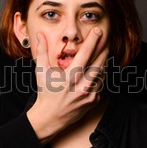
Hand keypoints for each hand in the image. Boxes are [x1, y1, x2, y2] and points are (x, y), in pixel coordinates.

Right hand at [26, 27, 108, 143]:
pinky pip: (101, 83)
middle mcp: (82, 86)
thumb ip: (41, 51)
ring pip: (102, 72)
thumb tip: (40, 35)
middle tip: (106, 38)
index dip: (93, 40)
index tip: (98, 31)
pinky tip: (99, 67)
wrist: (50, 117)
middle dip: (104, 48)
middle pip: (99, 62)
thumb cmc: (45, 93)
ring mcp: (89, 94)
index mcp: (70, 77)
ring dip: (104, 60)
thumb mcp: (41, 71)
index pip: (85, 54)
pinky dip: (101, 74)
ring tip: (104, 50)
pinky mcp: (93, 100)